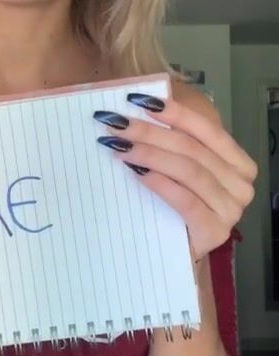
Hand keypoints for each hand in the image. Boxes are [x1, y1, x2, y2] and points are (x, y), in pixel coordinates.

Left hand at [94, 90, 256, 261]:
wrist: (174, 256)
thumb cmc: (172, 206)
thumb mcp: (175, 165)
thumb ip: (170, 137)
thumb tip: (141, 102)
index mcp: (237, 162)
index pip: (206, 129)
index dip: (174, 111)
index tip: (138, 99)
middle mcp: (241, 185)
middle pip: (192, 148)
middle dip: (150, 132)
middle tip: (116, 122)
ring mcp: (231, 210)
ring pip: (188, 170)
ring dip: (150, 153)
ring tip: (118, 144)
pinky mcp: (215, 231)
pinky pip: (185, 200)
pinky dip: (160, 182)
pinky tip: (137, 171)